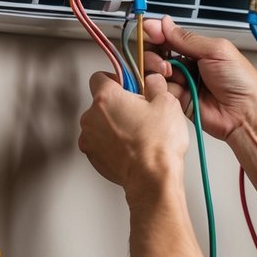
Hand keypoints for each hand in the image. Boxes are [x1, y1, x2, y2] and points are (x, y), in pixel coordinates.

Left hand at [78, 71, 189, 201]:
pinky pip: (101, 143)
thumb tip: (153, 82)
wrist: (152, 179)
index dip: (117, 80)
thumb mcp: (167, 102)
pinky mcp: (93, 158)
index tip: (128, 86)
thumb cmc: (157, 145)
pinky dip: (112, 143)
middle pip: (101, 102)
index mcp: (106, 98)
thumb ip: (156, 85)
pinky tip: (132, 148)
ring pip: (100, 124)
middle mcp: (91, 118)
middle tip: (139, 112)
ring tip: (138, 133)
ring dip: (114, 125)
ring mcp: (89, 140)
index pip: (100, 76)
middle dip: (118, 105)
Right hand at [142, 16, 256, 141]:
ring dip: (157, 66)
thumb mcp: (216, 51)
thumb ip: (187, 39)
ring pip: (155, 69)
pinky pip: (159, 88)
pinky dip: (159, 84)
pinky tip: (169, 84)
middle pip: (158, 51)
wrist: (244, 113)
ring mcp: (182, 81)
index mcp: (198, 49)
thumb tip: (165, 23)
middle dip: (154, 48)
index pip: (170, 36)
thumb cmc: (240, 82)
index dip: (157, 31)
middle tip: (160, 51)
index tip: (151, 30)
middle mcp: (188, 63)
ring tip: (168, 71)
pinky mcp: (177, 99)